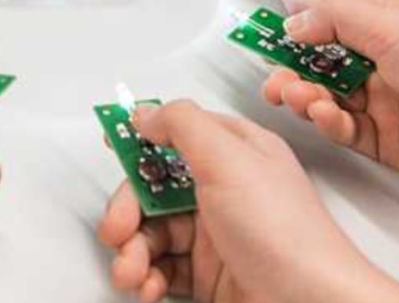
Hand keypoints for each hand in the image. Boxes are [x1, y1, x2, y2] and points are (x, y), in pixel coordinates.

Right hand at [98, 101, 398, 302]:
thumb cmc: (286, 235)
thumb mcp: (230, 158)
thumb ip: (182, 124)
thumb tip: (146, 113)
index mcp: (234, 153)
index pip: (175, 135)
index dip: (141, 141)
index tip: (111, 148)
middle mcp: (224, 191)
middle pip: (152, 189)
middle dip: (127, 210)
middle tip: (119, 231)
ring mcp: (216, 236)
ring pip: (151, 233)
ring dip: (131, 252)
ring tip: (133, 271)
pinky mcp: (211, 278)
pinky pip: (162, 270)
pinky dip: (147, 278)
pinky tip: (148, 287)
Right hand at [265, 0, 398, 185]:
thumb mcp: (386, 20)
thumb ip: (331, 17)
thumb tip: (292, 17)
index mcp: (379, 25)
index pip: (323, 24)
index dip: (292, 30)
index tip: (261, 34)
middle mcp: (379, 63)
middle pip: (318, 66)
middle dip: (290, 70)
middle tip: (273, 77)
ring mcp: (383, 102)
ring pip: (327, 100)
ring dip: (305, 95)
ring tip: (295, 94)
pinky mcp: (388, 141)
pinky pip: (346, 132)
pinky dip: (329, 122)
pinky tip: (325, 113)